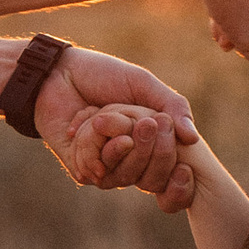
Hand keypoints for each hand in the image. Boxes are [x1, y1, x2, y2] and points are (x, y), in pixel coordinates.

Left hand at [34, 47, 199, 213]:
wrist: (57, 74)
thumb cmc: (101, 74)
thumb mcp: (142, 83)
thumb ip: (172, 106)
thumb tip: (192, 139)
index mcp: (150, 137)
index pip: (171, 165)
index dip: (172, 158)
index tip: (161, 131)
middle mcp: (131, 156)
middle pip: (150, 175)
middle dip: (143, 145)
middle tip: (135, 119)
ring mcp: (107, 165)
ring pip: (124, 174)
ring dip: (112, 140)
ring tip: (99, 115)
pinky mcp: (82, 169)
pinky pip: (96, 171)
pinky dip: (89, 145)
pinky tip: (76, 126)